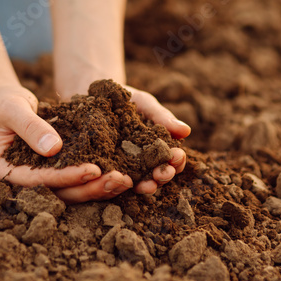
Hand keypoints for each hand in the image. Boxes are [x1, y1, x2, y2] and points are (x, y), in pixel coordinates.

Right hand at [0, 85, 134, 202]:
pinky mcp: (52, 177)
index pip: (35, 180)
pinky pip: (74, 183)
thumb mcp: (12, 109)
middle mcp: (18, 184)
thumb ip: (30, 127)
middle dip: (88, 188)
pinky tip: (119, 175)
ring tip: (125, 181)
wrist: (3, 105)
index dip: (64, 176)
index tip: (92, 170)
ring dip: (97, 189)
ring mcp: (36, 183)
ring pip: (68, 193)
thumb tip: (54, 148)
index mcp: (0, 172)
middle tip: (118, 180)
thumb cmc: (3, 104)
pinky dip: (96, 181)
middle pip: (55, 193)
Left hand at [45, 81, 190, 201]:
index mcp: (157, 148)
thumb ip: (162, 117)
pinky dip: (117, 182)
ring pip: (138, 183)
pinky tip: (118, 180)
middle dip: (163, 176)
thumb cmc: (124, 98)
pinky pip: (112, 178)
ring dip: (145, 186)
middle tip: (164, 173)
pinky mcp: (105, 169)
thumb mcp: (144, 103)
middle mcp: (143, 163)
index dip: (177, 160)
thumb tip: (187, 131)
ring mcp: (124, 168)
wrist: (93, 94)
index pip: (172, 160)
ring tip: (146, 186)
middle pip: (157, 176)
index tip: (178, 156)